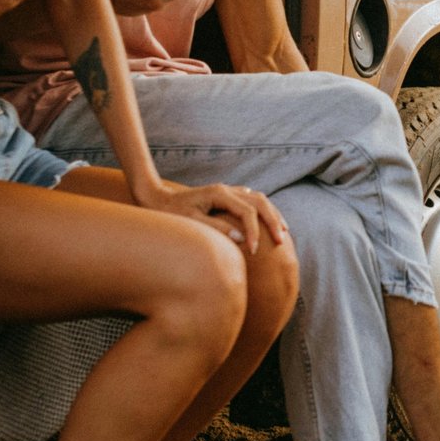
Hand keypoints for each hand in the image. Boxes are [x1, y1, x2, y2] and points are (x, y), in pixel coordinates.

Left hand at [142, 181, 289, 252]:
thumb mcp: (192, 223)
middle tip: (282, 240)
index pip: (247, 212)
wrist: (156, 199)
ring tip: (283, 231)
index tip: (253, 250)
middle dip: (273, 221)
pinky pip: (252, 201)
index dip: (254, 232)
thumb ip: (217, 229)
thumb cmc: (171, 213)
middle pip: (261, 202)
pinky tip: (267, 221)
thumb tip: (241, 239)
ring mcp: (228, 190)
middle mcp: (227, 189)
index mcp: (220, 194)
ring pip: (259, 199)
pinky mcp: (226, 195)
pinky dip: (264, 211)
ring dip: (272, 214)